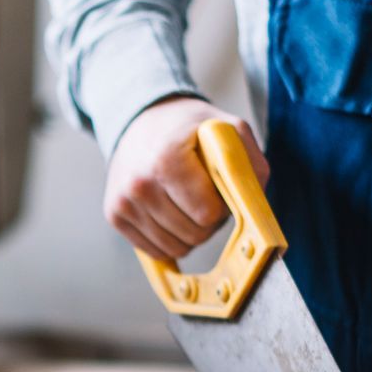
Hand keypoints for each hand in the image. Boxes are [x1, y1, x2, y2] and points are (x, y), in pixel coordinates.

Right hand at [104, 96, 267, 259]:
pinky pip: (156, 251)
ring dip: (190, 232)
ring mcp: (123, 203)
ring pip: (176, 248)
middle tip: (203, 193)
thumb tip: (256, 210)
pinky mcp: (115, 215)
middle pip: (194, 234)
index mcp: (167, 161)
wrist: (144, 120)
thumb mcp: (228, 131)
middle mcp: (139, 185)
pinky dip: (170, 238)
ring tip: (186, 201)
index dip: (221, 205)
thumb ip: (250, 166)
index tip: (215, 186)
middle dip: (208, 220)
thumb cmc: (191, 129)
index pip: (207, 215)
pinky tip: (170, 212)